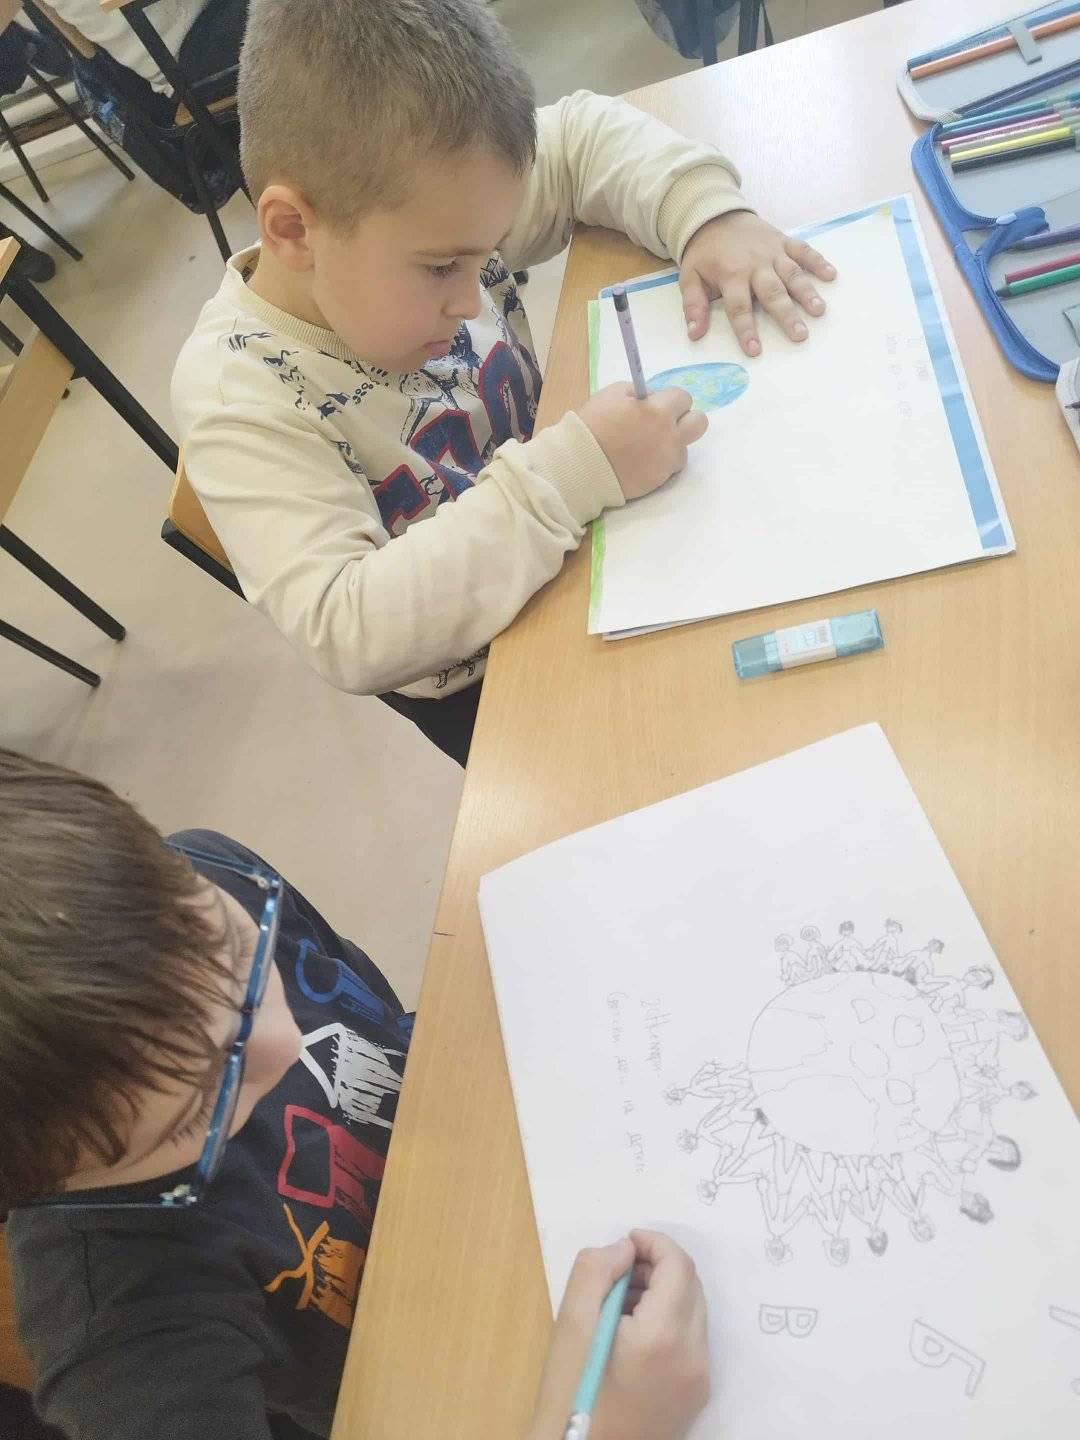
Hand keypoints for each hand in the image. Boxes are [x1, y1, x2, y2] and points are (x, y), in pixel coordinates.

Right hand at [528, 1231, 708, 1439]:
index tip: (626, 1243)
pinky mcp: (696, 1396)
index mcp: (664, 1335)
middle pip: (691, 1285)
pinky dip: (670, 1322)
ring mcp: (699, 1379)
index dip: (654, 1243)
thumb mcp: (571, 1326)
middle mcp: (693, 1356)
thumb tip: (625, 1249)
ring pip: (694, 1311)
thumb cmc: (572, 1396)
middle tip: (620, 1274)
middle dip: (659, 1267)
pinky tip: (634, 1334)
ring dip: (666, 1293)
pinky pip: (692, 1340)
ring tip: (621, 1304)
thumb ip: (595, 1271)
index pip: (678, 1265)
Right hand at [579, 384, 707, 500]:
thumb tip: (654, 399)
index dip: (670, 400)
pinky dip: (661, 462)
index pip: (683, 397)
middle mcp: (669, 435)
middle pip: (700, 423)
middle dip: (686, 419)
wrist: (579, 465)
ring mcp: (666, 460)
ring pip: (685, 448)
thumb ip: (640, 393)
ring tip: (648, 446)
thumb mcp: (612, 394)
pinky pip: (670, 467)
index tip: (657, 404)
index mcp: (658, 410)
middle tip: (666, 423)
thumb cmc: (592, 425)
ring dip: (672, 444)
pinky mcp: (659, 480)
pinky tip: (642, 460)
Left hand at [679, 210, 836, 355]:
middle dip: (786, 315)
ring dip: (807, 292)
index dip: (746, 330)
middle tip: (800, 335)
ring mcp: (772, 252)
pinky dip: (818, 262)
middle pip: (773, 293)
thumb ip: (693, 306)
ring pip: (792, 274)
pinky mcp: (784, 241)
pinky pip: (803, 250)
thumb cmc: (705, 253)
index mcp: (731, 275)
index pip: (739, 308)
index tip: (755, 351)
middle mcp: (755, 264)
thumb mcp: (690, 277)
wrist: (716, 215)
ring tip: (819, 311)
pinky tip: (831, 275)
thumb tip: (694, 334)